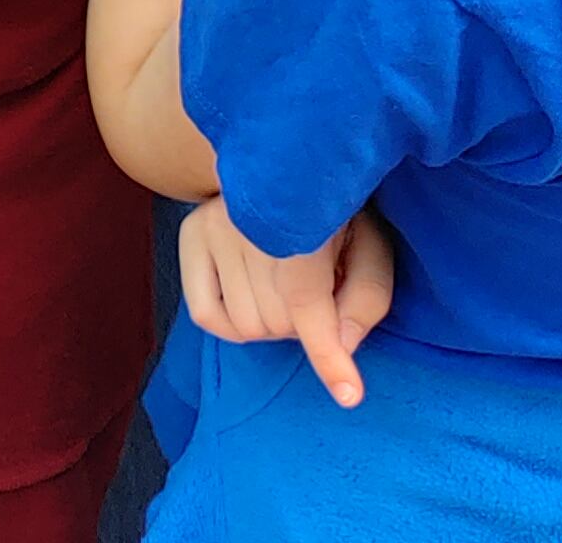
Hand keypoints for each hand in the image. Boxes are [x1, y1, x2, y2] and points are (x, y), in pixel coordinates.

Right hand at [177, 200, 392, 408]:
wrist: (284, 168)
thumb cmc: (335, 217)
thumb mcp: (372, 250)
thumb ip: (367, 299)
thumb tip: (340, 344)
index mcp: (301, 216)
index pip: (307, 298)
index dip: (328, 352)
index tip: (348, 393)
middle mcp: (246, 217)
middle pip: (278, 322)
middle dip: (303, 326)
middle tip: (316, 293)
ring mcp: (212, 224)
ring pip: (246, 325)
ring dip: (272, 324)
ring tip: (284, 288)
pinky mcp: (189, 233)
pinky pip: (207, 316)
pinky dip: (234, 325)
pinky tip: (252, 298)